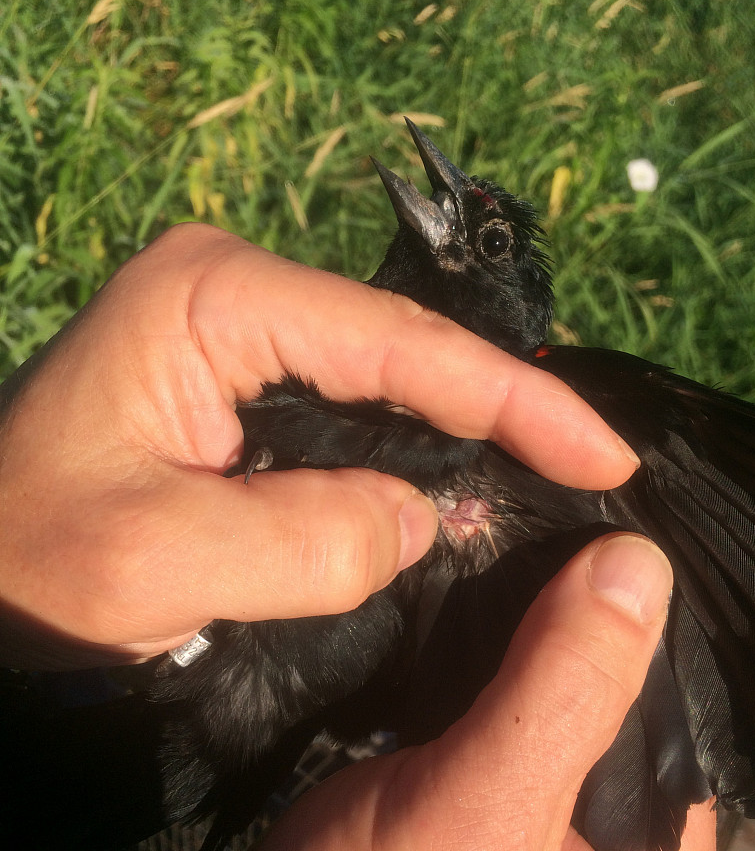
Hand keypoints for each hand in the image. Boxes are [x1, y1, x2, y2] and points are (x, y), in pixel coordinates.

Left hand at [0, 223, 637, 667]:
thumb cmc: (22, 559)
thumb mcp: (157, 562)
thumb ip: (306, 541)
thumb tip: (424, 518)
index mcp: (213, 295)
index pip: (395, 341)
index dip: (511, 397)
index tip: (601, 451)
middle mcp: (234, 289)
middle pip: (401, 348)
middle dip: (496, 408)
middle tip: (588, 468)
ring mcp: (236, 329)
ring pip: (381, 381)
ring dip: (456, 434)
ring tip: (545, 477)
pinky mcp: (238, 379)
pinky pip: (347, 410)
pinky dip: (404, 453)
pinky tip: (453, 485)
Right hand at [195, 533, 719, 850]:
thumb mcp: (472, 821)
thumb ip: (560, 696)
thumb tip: (637, 566)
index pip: (672, 729)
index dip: (631, 636)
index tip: (586, 546)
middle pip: (616, 710)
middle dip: (571, 632)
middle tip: (527, 538)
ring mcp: (551, 835)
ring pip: (559, 701)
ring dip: (524, 638)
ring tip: (492, 560)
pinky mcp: (492, 808)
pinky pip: (508, 713)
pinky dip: (486, 663)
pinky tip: (463, 615)